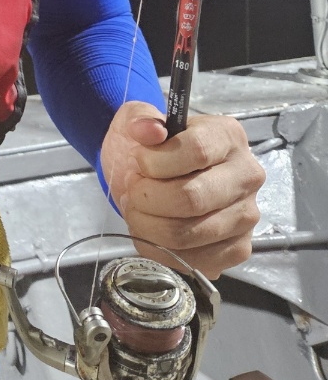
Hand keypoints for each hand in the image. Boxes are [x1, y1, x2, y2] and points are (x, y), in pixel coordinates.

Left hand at [99, 101, 265, 278]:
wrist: (155, 176)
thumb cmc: (151, 148)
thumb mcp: (138, 121)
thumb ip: (139, 119)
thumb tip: (147, 130)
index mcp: (228, 136)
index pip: (196, 151)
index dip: (156, 161)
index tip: (138, 160)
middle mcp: (247, 176)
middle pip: (191, 198)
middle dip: (146, 197)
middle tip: (133, 190)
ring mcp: (246, 216)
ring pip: (187, 233)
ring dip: (147, 224)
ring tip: (138, 209)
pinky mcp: (237, 249)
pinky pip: (192, 260)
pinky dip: (159, 248)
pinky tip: (152, 230)